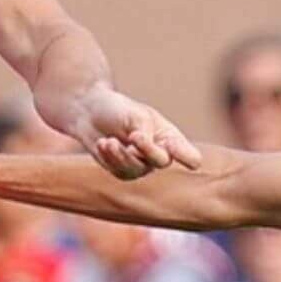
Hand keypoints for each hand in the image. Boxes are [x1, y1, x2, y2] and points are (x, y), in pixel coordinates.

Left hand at [74, 86, 202, 180]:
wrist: (90, 112)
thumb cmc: (118, 110)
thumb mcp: (136, 116)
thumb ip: (145, 134)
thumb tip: (141, 154)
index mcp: (170, 138)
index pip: (190, 157)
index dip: (187, 156)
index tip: (171, 144)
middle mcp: (160, 155)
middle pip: (162, 161)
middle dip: (147, 149)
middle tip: (134, 135)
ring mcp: (141, 166)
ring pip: (138, 169)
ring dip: (122, 154)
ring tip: (109, 140)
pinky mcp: (123, 172)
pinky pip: (120, 171)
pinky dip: (110, 156)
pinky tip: (102, 143)